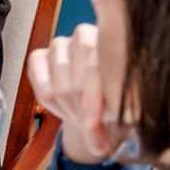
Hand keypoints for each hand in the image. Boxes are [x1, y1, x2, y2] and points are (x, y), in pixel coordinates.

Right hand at [27, 24, 114, 163]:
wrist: (104, 92)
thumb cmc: (120, 93)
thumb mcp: (131, 100)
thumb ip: (124, 109)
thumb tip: (112, 134)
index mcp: (113, 38)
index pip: (95, 69)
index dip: (93, 102)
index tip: (95, 125)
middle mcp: (83, 34)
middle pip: (75, 84)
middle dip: (83, 113)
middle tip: (93, 127)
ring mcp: (59, 44)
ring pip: (57, 90)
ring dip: (71, 113)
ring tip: (85, 120)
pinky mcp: (38, 57)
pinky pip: (42, 90)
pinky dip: (54, 108)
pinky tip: (67, 111)